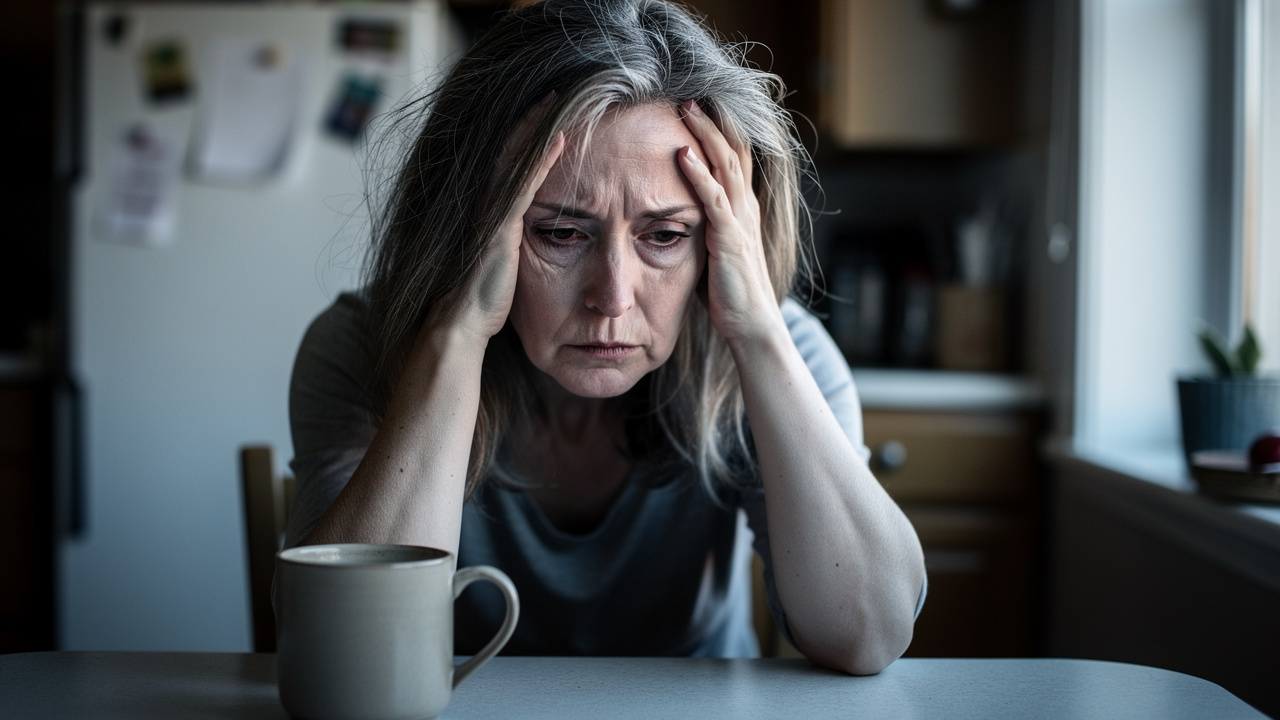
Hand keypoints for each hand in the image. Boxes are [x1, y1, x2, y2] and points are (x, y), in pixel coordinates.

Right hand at [429, 93, 564, 343]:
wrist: (460, 323)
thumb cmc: (482, 300)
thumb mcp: (503, 262)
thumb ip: (512, 240)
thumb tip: (530, 235)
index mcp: (491, 212)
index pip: (511, 162)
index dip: (528, 133)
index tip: (550, 109)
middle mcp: (489, 206)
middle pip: (512, 150)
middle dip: (532, 119)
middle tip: (557, 91)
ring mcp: (492, 214)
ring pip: (516, 159)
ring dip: (538, 128)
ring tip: (559, 99)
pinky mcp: (500, 227)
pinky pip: (524, 184)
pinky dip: (542, 159)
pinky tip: (561, 139)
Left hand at [677, 100, 781, 344]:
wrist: (752, 324)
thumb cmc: (729, 292)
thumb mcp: (714, 249)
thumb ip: (702, 226)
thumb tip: (674, 214)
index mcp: (743, 209)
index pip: (736, 159)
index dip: (722, 130)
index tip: (701, 107)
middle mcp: (746, 207)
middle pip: (733, 151)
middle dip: (712, 121)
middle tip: (689, 96)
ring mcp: (740, 220)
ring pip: (725, 165)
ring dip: (704, 134)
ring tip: (686, 109)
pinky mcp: (729, 238)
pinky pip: (714, 198)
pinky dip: (698, 174)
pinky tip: (682, 155)